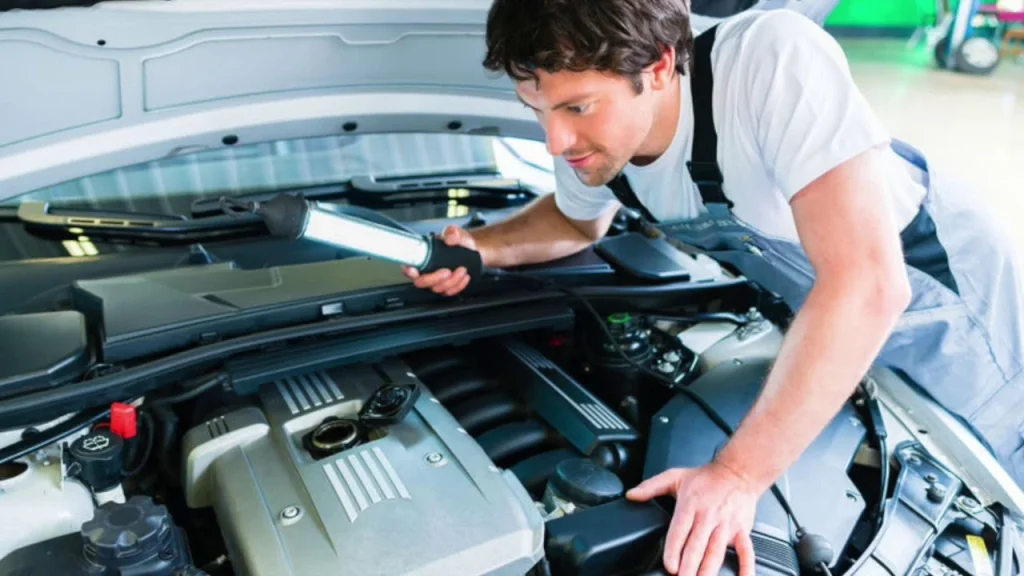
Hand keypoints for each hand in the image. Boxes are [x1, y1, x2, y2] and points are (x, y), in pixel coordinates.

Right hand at [402, 225, 478, 295]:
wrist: (470, 248)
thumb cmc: (457, 240)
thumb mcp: (455, 232)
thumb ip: (452, 233)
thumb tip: (449, 238)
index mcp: (422, 255)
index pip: (408, 266)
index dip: (408, 270)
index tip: (414, 270)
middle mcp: (426, 270)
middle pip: (421, 282)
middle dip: (434, 279)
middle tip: (447, 271)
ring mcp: (436, 280)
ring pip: (437, 288)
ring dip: (451, 282)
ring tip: (462, 270)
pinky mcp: (446, 286)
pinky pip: (449, 292)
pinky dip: (458, 286)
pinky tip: (464, 277)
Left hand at [626, 461, 758, 575]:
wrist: (738, 471)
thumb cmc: (707, 477)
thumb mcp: (675, 476)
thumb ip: (650, 486)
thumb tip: (631, 495)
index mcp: (690, 505)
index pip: (680, 532)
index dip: (674, 551)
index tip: (670, 566)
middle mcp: (708, 517)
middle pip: (697, 546)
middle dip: (690, 566)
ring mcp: (726, 525)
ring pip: (716, 551)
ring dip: (709, 569)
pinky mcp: (741, 530)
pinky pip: (746, 551)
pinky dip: (746, 566)